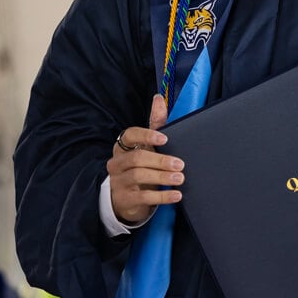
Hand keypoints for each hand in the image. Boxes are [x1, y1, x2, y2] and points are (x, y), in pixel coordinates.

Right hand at [106, 94, 182, 224]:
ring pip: (139, 176)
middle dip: (160, 160)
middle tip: (180, 164)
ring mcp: (118, 181)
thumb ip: (154, 124)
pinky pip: (143, 197)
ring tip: (180, 178)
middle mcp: (117, 162)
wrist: (125, 199)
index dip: (146, 135)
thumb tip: (158, 98)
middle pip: (137, 158)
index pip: (129, 135)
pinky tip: (176, 195)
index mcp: (123, 146)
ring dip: (162, 177)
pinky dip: (162, 196)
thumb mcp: (146, 147)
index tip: (164, 138)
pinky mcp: (124, 199)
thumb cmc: (139, 167)